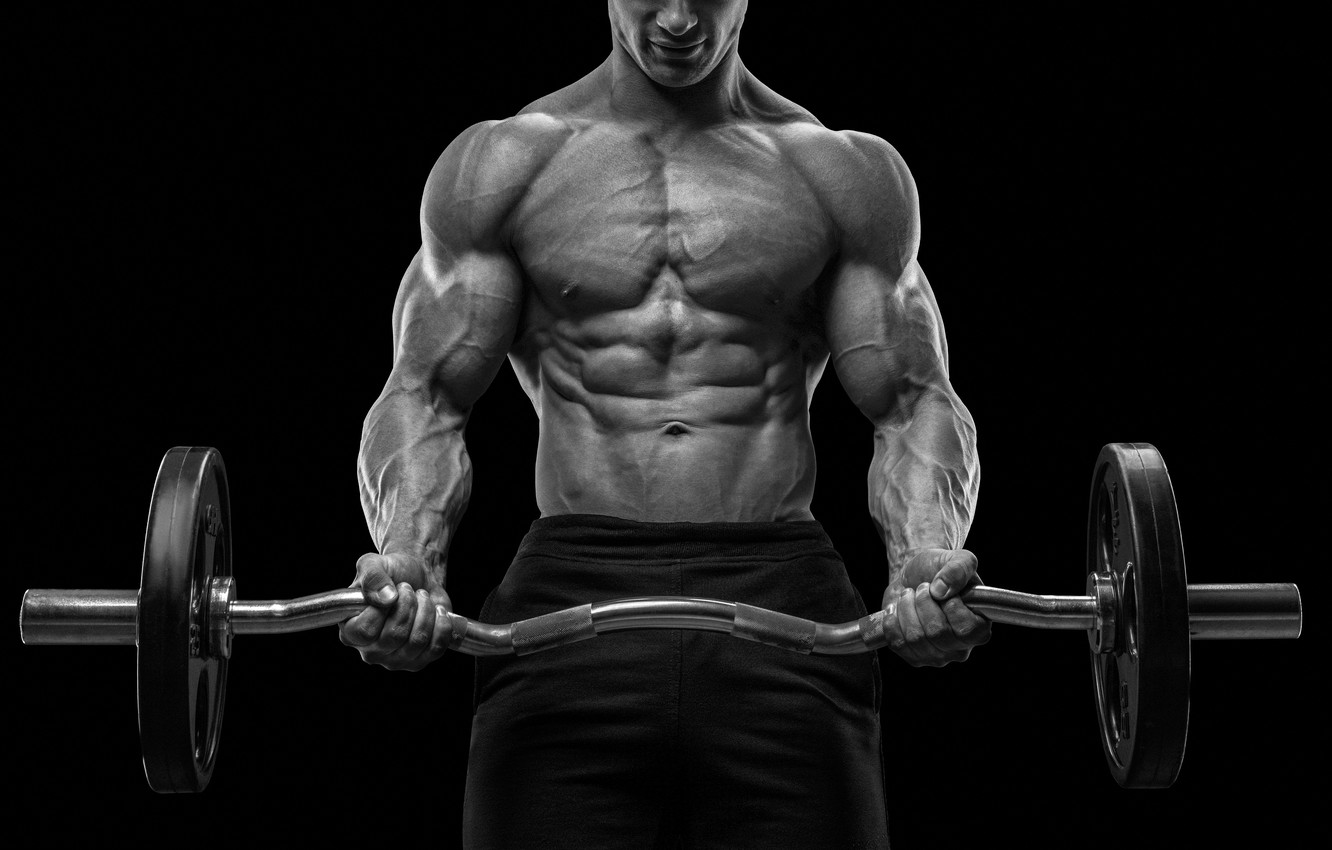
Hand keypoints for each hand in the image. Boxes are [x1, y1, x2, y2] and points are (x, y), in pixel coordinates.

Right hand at [338, 552, 453, 670]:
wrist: (418, 576)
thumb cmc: (391, 572)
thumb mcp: (374, 563)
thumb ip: (371, 576)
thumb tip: (385, 598)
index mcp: (351, 631)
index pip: (365, 631)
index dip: (383, 608)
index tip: (393, 590)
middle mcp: (371, 650)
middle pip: (395, 636)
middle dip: (409, 604)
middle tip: (410, 590)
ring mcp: (395, 659)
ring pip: (417, 641)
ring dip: (425, 611)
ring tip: (422, 598)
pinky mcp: (420, 660)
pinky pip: (436, 648)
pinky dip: (441, 624)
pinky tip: (436, 611)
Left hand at [881, 548, 990, 666]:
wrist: (914, 576)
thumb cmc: (940, 570)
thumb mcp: (958, 558)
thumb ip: (960, 568)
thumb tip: (942, 589)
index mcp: (979, 628)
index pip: (965, 628)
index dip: (949, 605)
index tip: (941, 588)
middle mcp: (960, 648)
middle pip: (936, 633)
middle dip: (923, 602)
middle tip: (922, 588)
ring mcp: (937, 656)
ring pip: (915, 638)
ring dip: (906, 608)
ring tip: (909, 595)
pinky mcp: (913, 657)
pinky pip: (897, 643)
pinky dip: (892, 621)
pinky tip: (898, 609)